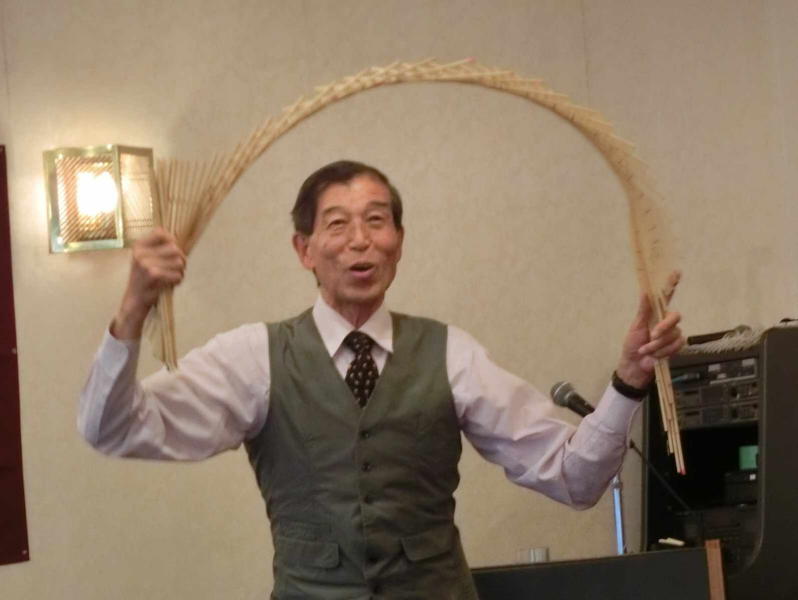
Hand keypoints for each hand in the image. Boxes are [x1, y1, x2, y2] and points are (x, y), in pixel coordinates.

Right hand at [111, 227, 185, 338]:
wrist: (134, 301)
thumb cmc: (145, 279)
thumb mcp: (145, 260)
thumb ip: (159, 249)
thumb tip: (180, 242)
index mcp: (138, 246)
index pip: (161, 232)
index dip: (172, 241)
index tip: (172, 252)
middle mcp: (140, 253)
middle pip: (175, 248)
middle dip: (181, 259)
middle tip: (178, 268)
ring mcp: (146, 264)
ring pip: (179, 262)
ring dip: (181, 271)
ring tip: (173, 277)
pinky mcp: (153, 275)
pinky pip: (178, 274)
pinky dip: (178, 280)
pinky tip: (170, 284)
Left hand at [615, 272, 684, 388]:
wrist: (634, 365)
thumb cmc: (632, 344)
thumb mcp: (636, 326)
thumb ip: (643, 311)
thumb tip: (644, 292)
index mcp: (655, 313)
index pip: (665, 296)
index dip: (671, 284)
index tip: (677, 272)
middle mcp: (666, 321)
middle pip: (675, 317)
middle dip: (663, 327)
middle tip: (652, 335)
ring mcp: (672, 333)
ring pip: (674, 334)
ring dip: (658, 344)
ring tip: (646, 349)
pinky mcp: (676, 345)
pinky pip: (676, 345)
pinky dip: (663, 351)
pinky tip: (655, 355)